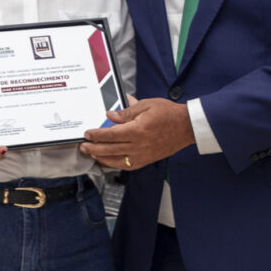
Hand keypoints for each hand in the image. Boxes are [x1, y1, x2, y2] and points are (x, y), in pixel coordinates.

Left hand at [80, 96, 194, 169]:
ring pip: (116, 160)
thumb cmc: (168, 114)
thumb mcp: (146, 105)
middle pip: (110, 150)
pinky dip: (115, 164)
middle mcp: (139, 145)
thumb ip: (126, 112)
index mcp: (138, 130)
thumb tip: (110, 116)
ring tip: (92, 155)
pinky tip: (108, 161)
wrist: (186, 126)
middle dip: (94, 148)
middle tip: (84, 147)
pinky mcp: (146, 160)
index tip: (87, 134)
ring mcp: (143, 155)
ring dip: (101, 158)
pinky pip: (127, 165)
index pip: (111, 134)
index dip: (96, 135)